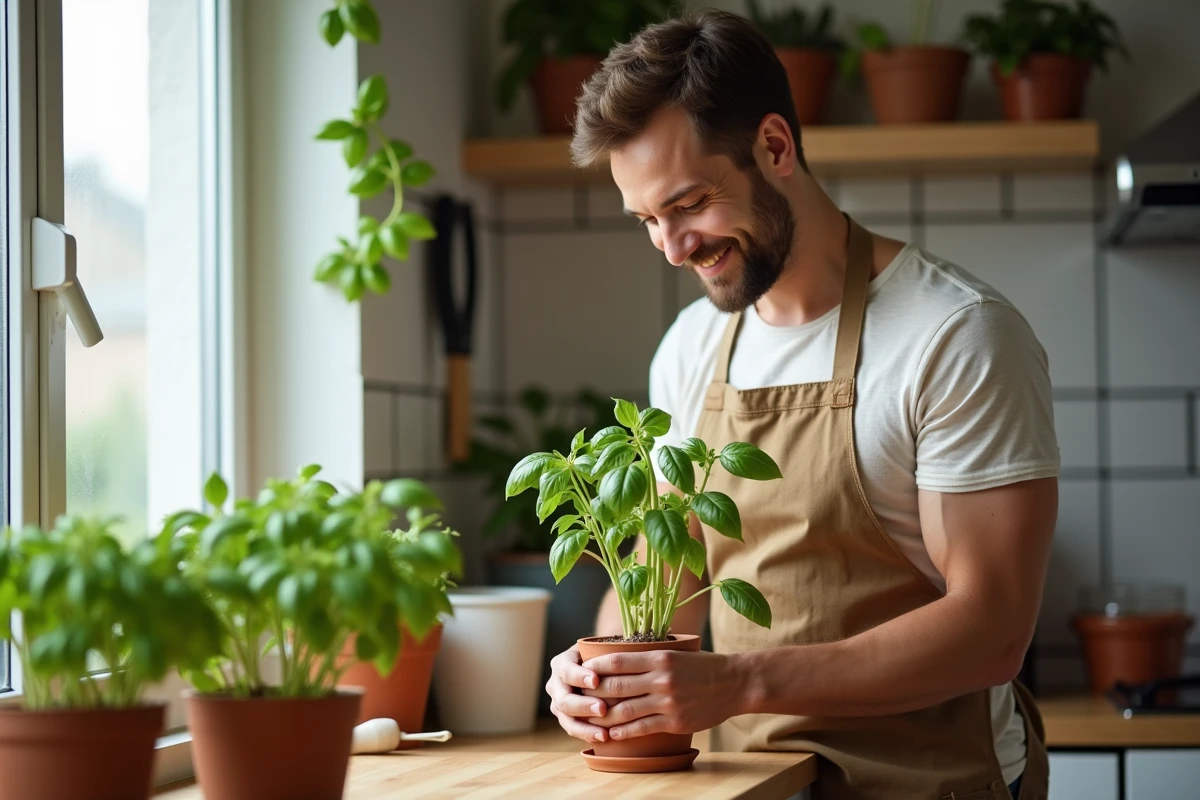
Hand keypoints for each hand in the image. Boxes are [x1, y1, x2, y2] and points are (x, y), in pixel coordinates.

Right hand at [545, 645, 611, 743]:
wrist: (594, 666)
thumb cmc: (601, 654)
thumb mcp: (600, 648)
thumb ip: (607, 652)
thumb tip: (627, 656)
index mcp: (561, 663)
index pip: (567, 671)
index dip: (580, 676)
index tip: (596, 680)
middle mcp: (555, 684)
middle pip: (564, 699)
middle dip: (583, 705)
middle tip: (603, 709)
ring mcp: (558, 703)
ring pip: (566, 719)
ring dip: (584, 727)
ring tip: (604, 733)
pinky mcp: (566, 718)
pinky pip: (573, 729)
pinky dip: (587, 734)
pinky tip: (603, 738)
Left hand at [580, 650, 745, 740]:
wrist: (735, 683)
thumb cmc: (703, 666)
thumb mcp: (677, 652)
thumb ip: (650, 656)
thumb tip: (619, 659)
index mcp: (660, 657)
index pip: (617, 661)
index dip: (596, 667)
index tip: (583, 671)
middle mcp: (661, 678)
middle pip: (615, 686)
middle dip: (593, 692)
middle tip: (577, 696)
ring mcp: (667, 702)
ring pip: (625, 710)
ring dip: (603, 716)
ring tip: (588, 718)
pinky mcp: (674, 721)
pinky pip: (642, 728)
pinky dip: (623, 732)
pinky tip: (611, 733)